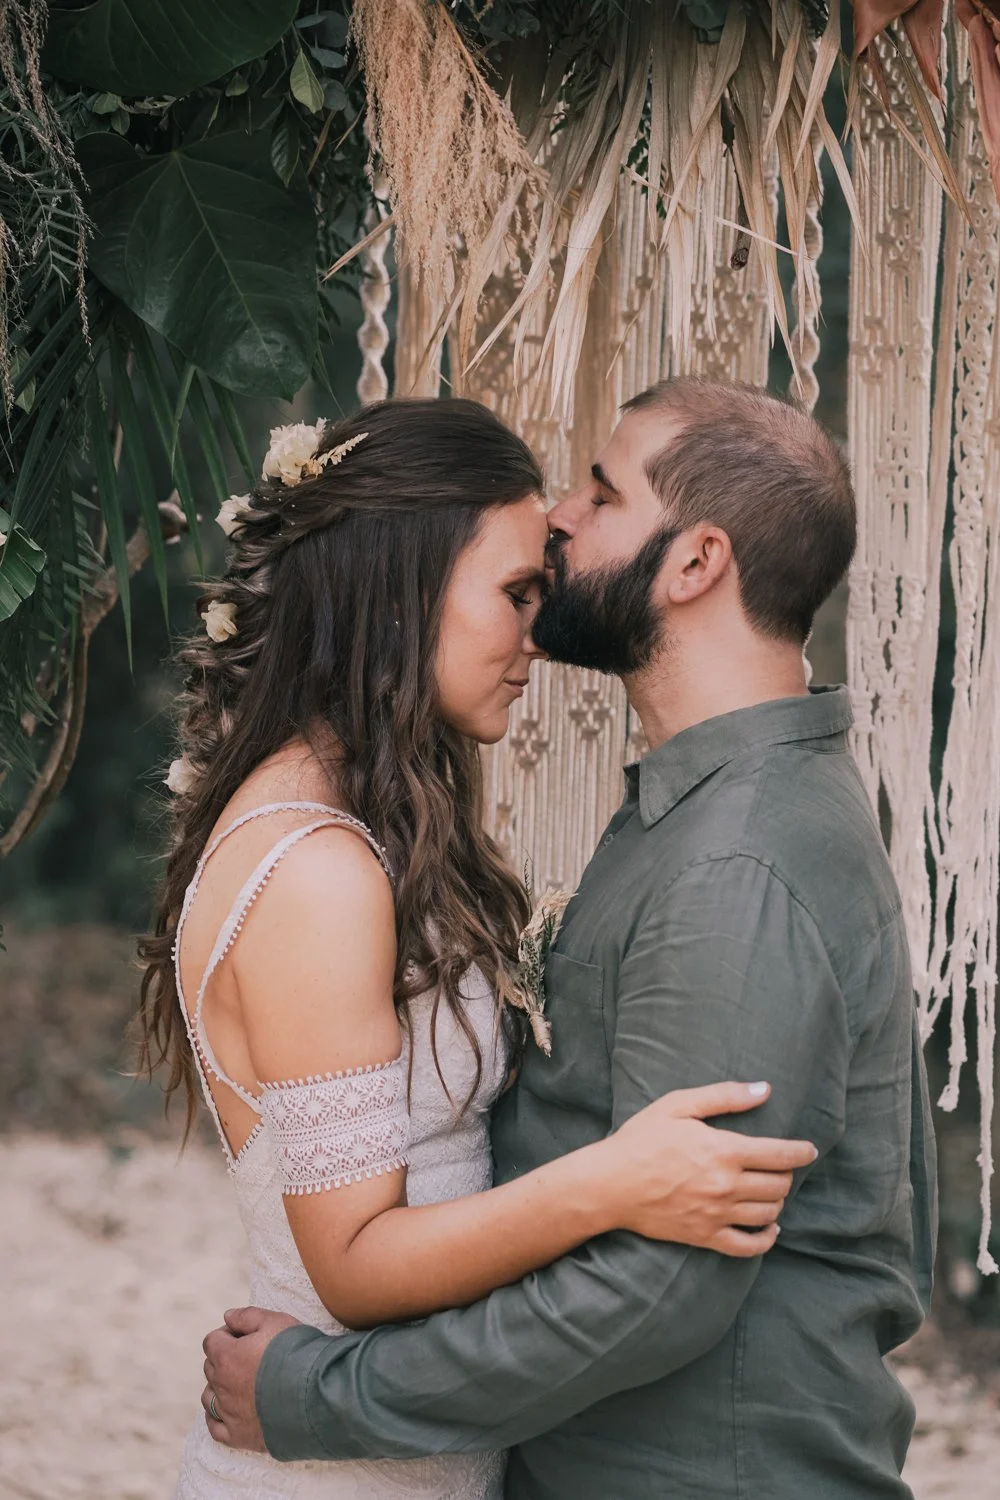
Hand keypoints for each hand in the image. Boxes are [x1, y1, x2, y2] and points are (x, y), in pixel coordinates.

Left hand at [202, 1307, 300, 1451]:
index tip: (244, 1335)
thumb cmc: (296, 1354)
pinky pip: (215, 1428)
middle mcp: (222, 1385)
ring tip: (241, 1383)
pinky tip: (227, 1412)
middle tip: (249, 1356)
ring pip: (209, 1397)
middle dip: (224, 1359)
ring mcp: (228, 1413)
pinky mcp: (238, 1436)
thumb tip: (227, 1316)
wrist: (314, 1395)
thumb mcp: (275, 1321)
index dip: (226, 1334)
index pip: (212, 1341)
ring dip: (219, 1387)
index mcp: (227, 1356)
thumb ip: (247, 1316)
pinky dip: (216, 1418)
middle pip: (210, 1368)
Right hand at [602, 1081, 817, 1256]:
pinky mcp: (705, 1237)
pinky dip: (766, 1239)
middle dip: (785, 1174)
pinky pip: (749, 1246)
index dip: (801, 1152)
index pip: (780, 1154)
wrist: (609, 1184)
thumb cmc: (641, 1139)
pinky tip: (769, 1229)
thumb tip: (764, 1089)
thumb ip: (724, 1096)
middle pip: (778, 1185)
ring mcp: (717, 1215)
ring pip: (768, 1214)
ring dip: (777, 1201)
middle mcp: (726, 1186)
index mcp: (724, 1151)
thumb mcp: (678, 1105)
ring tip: (769, 1191)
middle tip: (778, 1167)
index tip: (809, 1150)